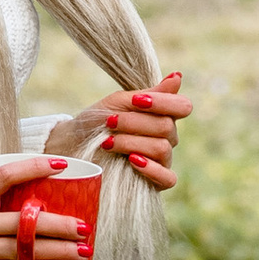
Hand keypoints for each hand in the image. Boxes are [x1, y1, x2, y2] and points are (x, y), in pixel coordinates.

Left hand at [49, 68, 186, 188]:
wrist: (75, 146)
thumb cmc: (98, 122)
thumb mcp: (120, 102)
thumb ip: (151, 93)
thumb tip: (178, 77)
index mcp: (164, 114)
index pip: (182, 106)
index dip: (163, 102)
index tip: (135, 100)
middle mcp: (168, 137)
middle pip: (166, 127)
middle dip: (133, 122)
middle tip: (110, 121)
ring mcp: (164, 160)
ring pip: (161, 148)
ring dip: (131, 142)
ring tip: (107, 142)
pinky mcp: (157, 182)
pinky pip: (168, 178)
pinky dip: (151, 168)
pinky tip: (132, 161)